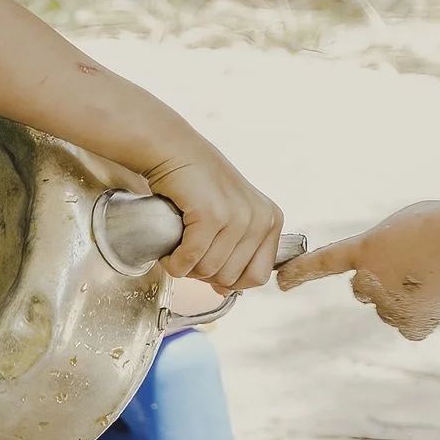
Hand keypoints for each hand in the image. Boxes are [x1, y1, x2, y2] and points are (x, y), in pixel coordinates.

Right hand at [146, 151, 283, 292]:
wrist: (172, 149)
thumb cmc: (196, 182)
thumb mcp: (230, 213)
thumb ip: (236, 249)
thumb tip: (225, 290)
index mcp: (271, 219)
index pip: (257, 276)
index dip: (229, 280)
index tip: (208, 266)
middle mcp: (261, 218)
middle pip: (231, 277)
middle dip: (202, 273)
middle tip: (186, 253)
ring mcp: (238, 216)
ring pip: (209, 271)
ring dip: (185, 267)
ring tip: (176, 248)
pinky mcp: (212, 215)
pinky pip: (191, 259)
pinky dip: (174, 262)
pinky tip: (168, 252)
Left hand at [276, 200, 439, 339]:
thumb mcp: (399, 227)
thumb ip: (383, 249)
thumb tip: (389, 270)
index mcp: (363, 251)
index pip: (322, 264)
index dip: (299, 273)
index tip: (281, 283)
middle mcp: (369, 281)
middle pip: (364, 290)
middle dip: (381, 283)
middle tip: (412, 267)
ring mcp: (389, 306)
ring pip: (391, 308)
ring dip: (406, 298)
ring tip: (434, 276)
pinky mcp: (412, 325)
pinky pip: (411, 326)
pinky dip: (423, 316)